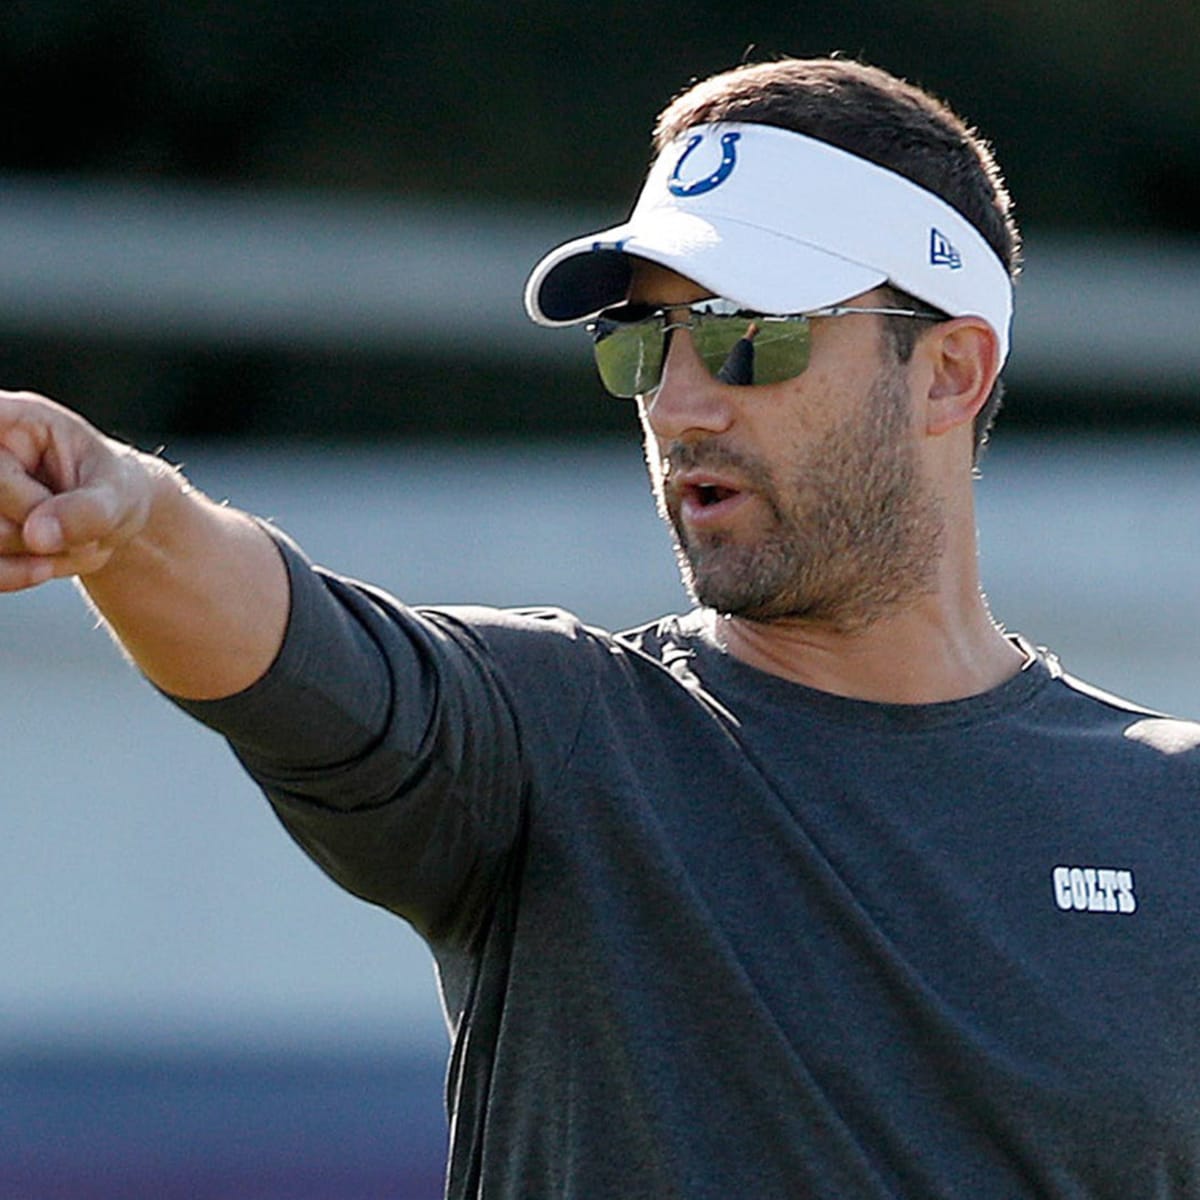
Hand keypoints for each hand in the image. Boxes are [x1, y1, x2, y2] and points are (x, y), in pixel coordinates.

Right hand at [0, 390, 154, 591]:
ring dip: (32, 552)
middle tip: (80, 522)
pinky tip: (44, 565)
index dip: (2, 468)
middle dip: (38, 521)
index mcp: (11, 419)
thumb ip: (87, 510)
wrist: (105, 522)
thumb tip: (38, 536)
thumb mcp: (117, 493)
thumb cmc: (109, 489)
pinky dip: (15, 575)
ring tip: (67, 537)